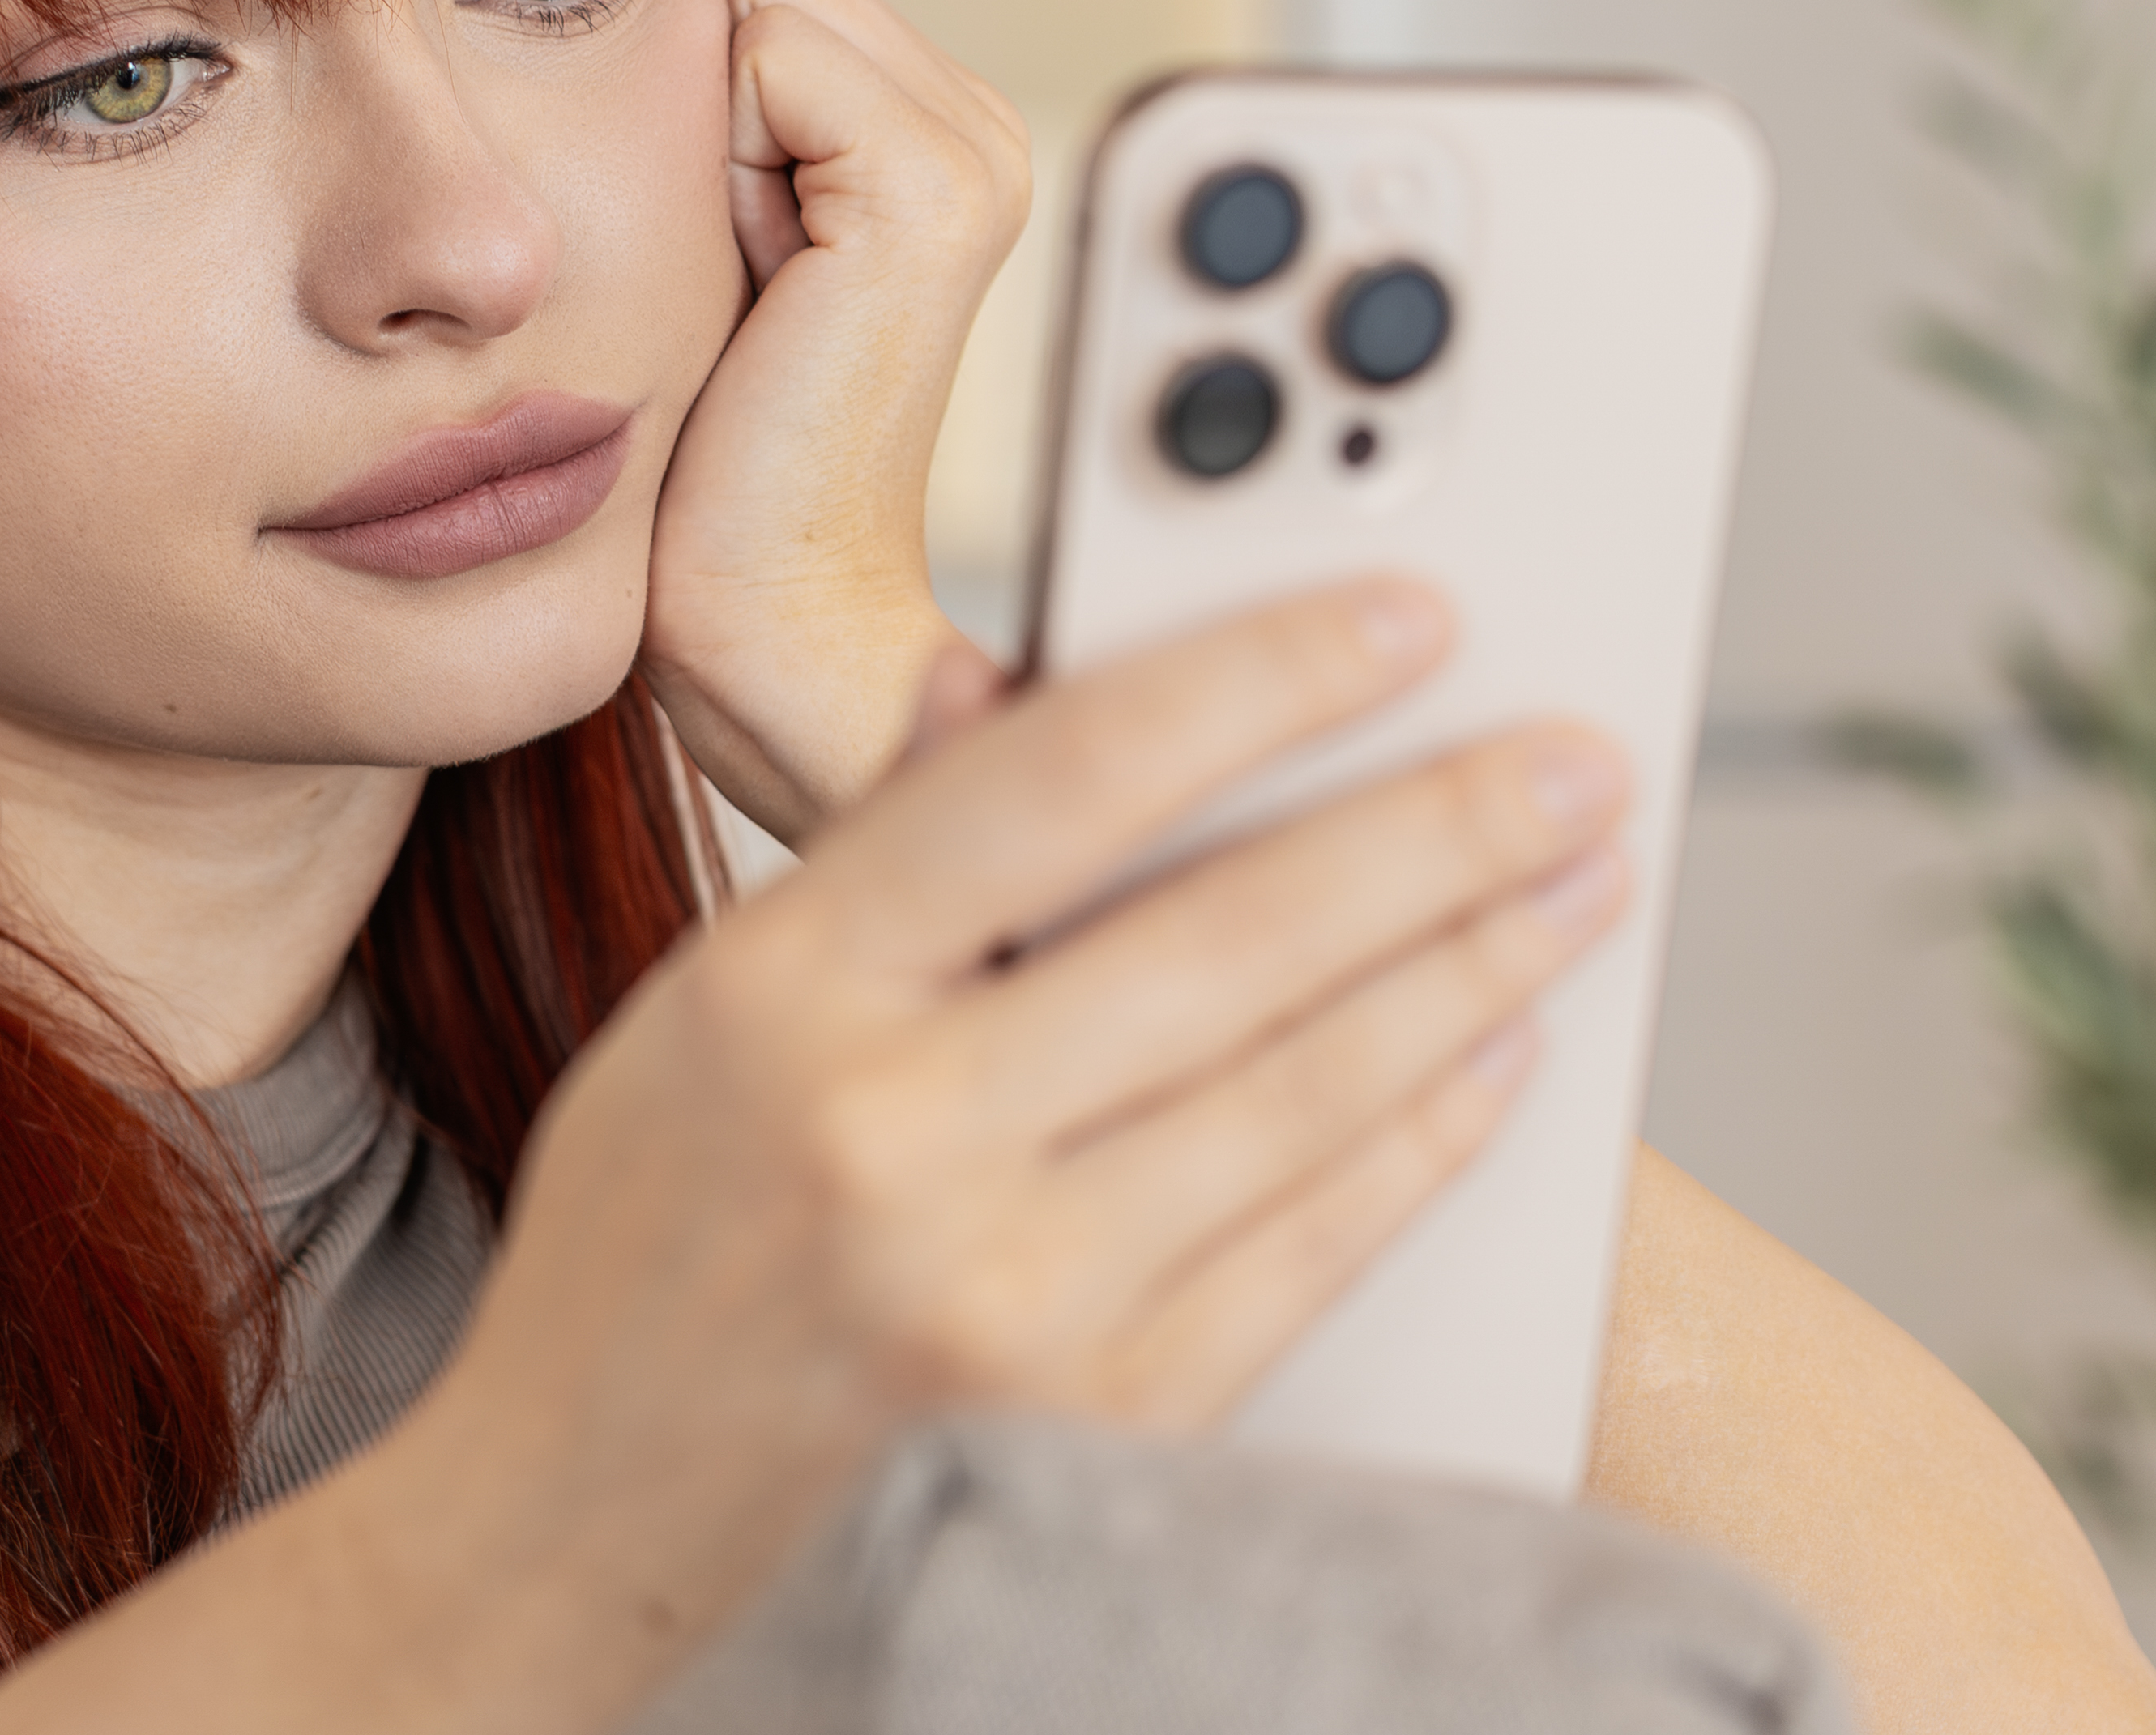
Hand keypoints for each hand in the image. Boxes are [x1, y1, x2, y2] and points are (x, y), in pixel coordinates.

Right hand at [363, 582, 1636, 1708]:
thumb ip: (877, 850)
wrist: (581, 1533)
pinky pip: (1306, 1252)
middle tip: (1574, 761)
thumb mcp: (707, 1009)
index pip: (1069, 774)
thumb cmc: (651, 1247)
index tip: (1410, 620)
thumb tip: (1001, 674)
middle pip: (1231, 937)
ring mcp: (1004, 1296)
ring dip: (1471, 976)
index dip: (1264, 679)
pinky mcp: (1097, 1428)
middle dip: (1440, 831)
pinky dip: (1419, 1142)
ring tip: (1574, 886)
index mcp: (785, 989)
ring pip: (1303, 1094)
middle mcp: (894, 1135)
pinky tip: (1492, 1057)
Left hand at [641, 0, 1031, 842]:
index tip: (730, 248)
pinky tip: (757, 277)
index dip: (697, 90)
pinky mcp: (924, 190)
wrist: (770, 611)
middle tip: (738, 269)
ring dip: (704, 131)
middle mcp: (985, 125)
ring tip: (749, 280)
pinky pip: (764, 48)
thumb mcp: (716, 230)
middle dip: (703, 97)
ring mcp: (972, 152)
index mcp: (948, 129)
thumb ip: (724, 94)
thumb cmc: (715, 449)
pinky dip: (718, 156)